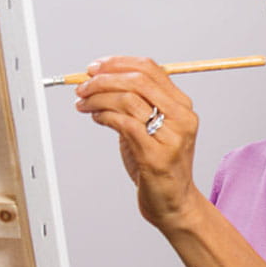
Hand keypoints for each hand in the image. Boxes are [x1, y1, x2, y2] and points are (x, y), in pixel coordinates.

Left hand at [74, 56, 201, 227]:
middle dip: (104, 79)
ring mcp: (171, 137)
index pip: (150, 69)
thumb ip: (135, 103)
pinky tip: (95, 118)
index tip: (95, 67)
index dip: (118, 63)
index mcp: (183, 105)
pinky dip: (104, 115)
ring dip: (98, 98)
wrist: (173, 203)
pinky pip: (124, 123)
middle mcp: (182, 118)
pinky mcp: (156, 156)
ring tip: (83, 103)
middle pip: (138, 80)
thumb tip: (99, 79)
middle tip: (82, 85)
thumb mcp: (152, 127)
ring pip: (128, 100)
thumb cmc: (158, 164)